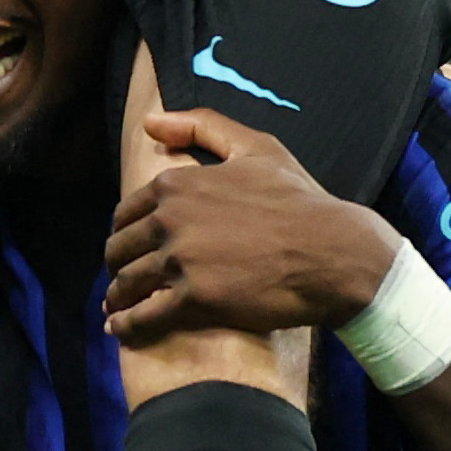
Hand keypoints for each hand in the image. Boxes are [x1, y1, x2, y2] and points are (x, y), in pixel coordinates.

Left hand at [102, 110, 398, 344]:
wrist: (333, 251)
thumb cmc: (299, 199)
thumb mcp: (256, 148)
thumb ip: (201, 127)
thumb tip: (152, 121)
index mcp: (177, 184)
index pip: (126, 212)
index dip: (125, 230)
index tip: (132, 246)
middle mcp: (170, 220)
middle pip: (120, 248)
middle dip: (117, 264)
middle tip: (124, 279)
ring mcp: (181, 260)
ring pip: (126, 283)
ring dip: (117, 297)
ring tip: (117, 307)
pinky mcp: (195, 300)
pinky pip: (144, 317)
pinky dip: (127, 325)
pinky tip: (121, 330)